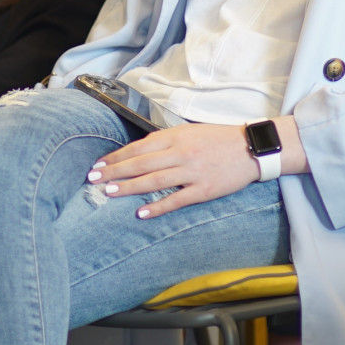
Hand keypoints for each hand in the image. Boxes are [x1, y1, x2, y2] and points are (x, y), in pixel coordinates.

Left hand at [88, 124, 257, 218]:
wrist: (252, 148)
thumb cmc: (219, 139)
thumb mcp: (191, 132)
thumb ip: (167, 141)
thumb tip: (139, 151)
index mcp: (176, 136)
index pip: (139, 147)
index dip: (117, 157)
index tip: (98, 165)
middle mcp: (181, 152)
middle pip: (141, 163)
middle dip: (115, 172)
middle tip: (93, 180)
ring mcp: (193, 171)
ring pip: (154, 180)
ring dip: (130, 188)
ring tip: (110, 193)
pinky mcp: (204, 189)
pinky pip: (177, 199)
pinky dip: (158, 206)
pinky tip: (141, 213)